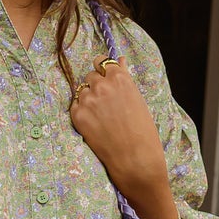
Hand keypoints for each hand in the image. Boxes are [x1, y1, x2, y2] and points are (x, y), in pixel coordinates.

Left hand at [70, 59, 177, 218]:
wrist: (136, 159)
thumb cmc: (143, 130)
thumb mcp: (137, 99)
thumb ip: (124, 77)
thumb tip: (119, 60)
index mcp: (119, 77)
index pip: (102, 61)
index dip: (102, 69)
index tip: (103, 77)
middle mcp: (101, 85)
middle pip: (90, 76)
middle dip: (96, 86)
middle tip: (106, 104)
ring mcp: (88, 100)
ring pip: (81, 91)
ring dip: (88, 99)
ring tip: (101, 116)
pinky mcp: (77, 115)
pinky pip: (75, 106)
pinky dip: (81, 112)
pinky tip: (94, 124)